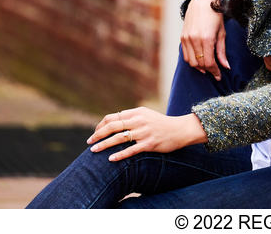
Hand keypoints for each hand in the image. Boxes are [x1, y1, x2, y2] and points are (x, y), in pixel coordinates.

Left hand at [87, 107, 206, 161]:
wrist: (180, 130)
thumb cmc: (161, 124)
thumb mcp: (146, 115)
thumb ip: (131, 117)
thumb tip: (113, 123)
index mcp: (137, 112)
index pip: (113, 117)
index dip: (101, 125)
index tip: (95, 133)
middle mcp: (139, 120)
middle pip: (113, 126)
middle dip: (98, 134)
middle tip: (89, 142)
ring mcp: (144, 132)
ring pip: (119, 138)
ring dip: (104, 144)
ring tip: (93, 150)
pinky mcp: (149, 143)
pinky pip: (131, 150)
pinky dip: (120, 155)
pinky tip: (110, 159)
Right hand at [180, 0, 228, 79]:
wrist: (201, 1)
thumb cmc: (215, 16)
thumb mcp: (222, 33)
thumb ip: (222, 51)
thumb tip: (226, 67)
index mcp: (206, 39)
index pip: (209, 63)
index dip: (215, 72)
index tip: (219, 76)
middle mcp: (194, 39)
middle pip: (200, 64)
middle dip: (208, 70)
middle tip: (215, 72)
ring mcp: (187, 38)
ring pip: (191, 62)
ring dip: (199, 67)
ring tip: (207, 67)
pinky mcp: (182, 37)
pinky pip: (185, 55)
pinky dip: (192, 60)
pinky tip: (199, 60)